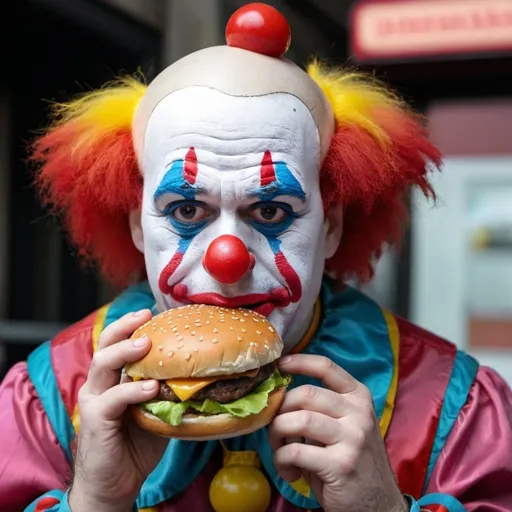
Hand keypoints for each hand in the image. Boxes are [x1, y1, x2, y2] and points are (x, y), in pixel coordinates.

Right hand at [69, 310, 167, 511]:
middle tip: (146, 315)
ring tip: (147, 342)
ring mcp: (94, 400)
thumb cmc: (137, 446)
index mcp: (114, 379)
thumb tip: (201, 375)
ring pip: (103, 363)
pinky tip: (151, 387)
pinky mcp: (94, 420)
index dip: (134, 325)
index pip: (119, 343)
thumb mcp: (156, 412)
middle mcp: (100, 384)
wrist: (115, 485)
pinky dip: (133, 390)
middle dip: (124, 326)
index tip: (156, 312)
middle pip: (105, 344)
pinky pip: (113, 398)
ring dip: (125, 350)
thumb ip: (168, 392)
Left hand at [269, 355, 407, 511]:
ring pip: (298, 420)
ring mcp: (352, 437)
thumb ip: (318, 409)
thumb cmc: (350, 461)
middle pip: (305, 393)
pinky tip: (289, 471)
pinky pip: (295, 451)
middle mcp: (358, 413)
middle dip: (280, 409)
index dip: (299, 362)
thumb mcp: (342, 427)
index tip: (280, 365)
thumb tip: (279, 397)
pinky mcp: (341, 464)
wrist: (378, 505)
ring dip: (277, 435)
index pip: (326, 367)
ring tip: (280, 450)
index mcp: (358, 397)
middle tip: (275, 429)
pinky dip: (282, 461)